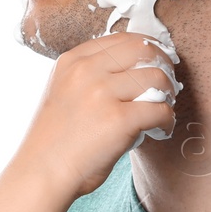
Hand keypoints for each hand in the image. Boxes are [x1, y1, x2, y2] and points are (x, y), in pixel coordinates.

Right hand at [16, 32, 177, 199]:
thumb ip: (91, 75)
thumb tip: (138, 68)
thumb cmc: (56, 139)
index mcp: (72, 60)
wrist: (41, 172)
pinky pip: (160, 110)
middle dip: (163, 65)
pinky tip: (161, 129)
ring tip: (164, 108)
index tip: (158, 62)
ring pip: (157, 78)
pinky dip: (167, 120)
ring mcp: (101, 93)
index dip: (149, 48)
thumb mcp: (64, 90)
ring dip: (168, 94)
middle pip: (144, 50)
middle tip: (168, 84)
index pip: (124, 39)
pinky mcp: (118, 120)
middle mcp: (86, 71)